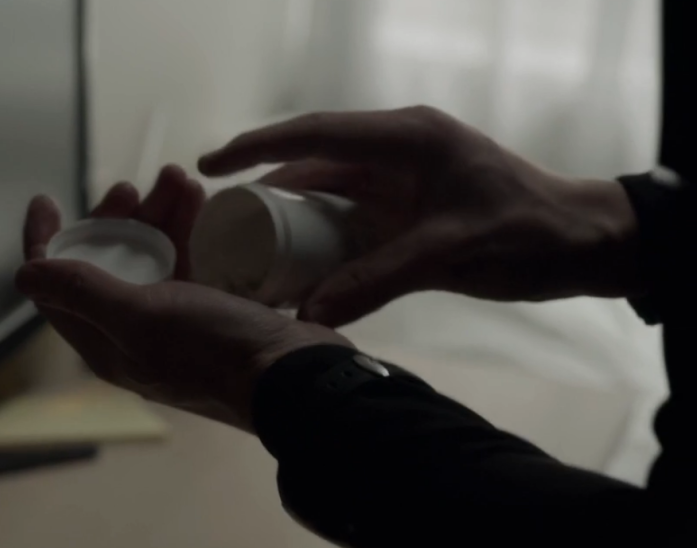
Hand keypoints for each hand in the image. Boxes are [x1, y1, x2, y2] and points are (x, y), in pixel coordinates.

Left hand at [20, 165, 349, 430]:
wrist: (294, 378)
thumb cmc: (214, 351)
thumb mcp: (141, 316)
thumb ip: (83, 292)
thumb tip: (25, 275)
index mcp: (105, 342)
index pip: (56, 289)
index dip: (44, 243)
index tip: (45, 200)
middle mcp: (133, 331)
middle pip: (106, 264)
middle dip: (113, 218)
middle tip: (129, 187)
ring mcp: (173, 319)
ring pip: (151, 254)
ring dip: (157, 213)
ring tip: (178, 178)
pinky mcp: (211, 308)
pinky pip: (188, 258)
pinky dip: (189, 227)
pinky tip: (200, 199)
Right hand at [199, 106, 641, 326]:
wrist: (587, 242)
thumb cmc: (529, 232)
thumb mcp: (451, 250)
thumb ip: (379, 278)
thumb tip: (307, 312)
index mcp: (406, 138)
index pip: (315, 134)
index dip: (256, 146)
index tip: (209, 165)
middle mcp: (398, 150)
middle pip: (314, 160)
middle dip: (264, 184)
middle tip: (218, 216)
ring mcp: (403, 179)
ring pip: (329, 191)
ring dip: (291, 215)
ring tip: (246, 243)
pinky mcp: (410, 209)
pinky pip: (351, 218)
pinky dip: (322, 238)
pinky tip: (297, 263)